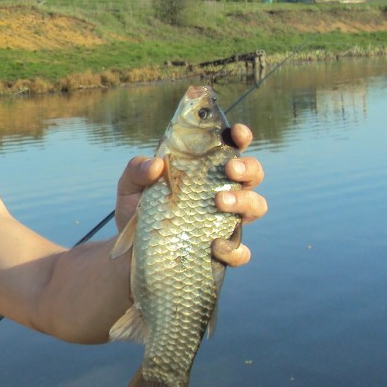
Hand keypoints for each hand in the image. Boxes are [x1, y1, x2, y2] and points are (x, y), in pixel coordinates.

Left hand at [115, 122, 266, 266]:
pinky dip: (233, 249)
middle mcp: (222, 192)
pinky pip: (240, 252)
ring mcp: (225, 223)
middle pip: (253, 174)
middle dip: (248, 168)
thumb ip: (137, 169)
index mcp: (204, 171)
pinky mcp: (222, 253)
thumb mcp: (129, 187)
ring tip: (219, 201)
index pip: (230, 148)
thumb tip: (156, 164)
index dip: (239, 137)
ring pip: (256, 207)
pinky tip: (214, 246)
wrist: (130, 254)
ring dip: (245, 201)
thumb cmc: (136, 212)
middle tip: (230, 169)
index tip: (237, 133)